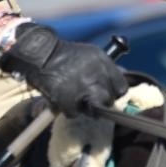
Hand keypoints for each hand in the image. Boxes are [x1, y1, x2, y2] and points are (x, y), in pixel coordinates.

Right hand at [0, 22, 128, 116]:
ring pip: (93, 110)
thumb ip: (108, 69)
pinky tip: (64, 99)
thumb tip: (125, 82)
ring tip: (77, 99)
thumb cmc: (66, 54)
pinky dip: (69, 109)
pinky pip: (74, 113)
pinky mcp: (68, 101)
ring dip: (86, 107)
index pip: (121, 88)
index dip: (114, 92)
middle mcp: (96, 76)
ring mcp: (82, 90)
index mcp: (103, 63)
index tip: (107, 92)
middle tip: (91, 98)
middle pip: (108, 100)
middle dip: (101, 101)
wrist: (40, 53)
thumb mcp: (92, 54)